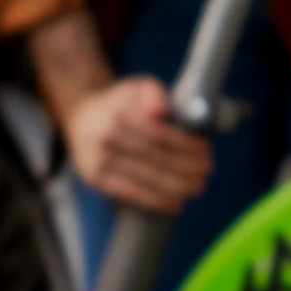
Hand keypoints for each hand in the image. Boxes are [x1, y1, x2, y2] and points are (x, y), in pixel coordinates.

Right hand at [61, 76, 212, 211]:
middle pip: (154, 157)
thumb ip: (153, 92)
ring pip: (145, 178)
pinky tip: (176, 203)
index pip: (158, 133)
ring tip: (198, 187)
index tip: (205, 150)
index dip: (185, 145)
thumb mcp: (138, 87)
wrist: (82, 116)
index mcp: (118, 111)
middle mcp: (104, 135)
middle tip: (207, 170)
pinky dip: (156, 201)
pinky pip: (129, 193)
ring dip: (177, 186)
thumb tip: (160, 110)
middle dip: (187, 167)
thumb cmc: (121, 103)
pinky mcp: (94, 178)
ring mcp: (97, 159)